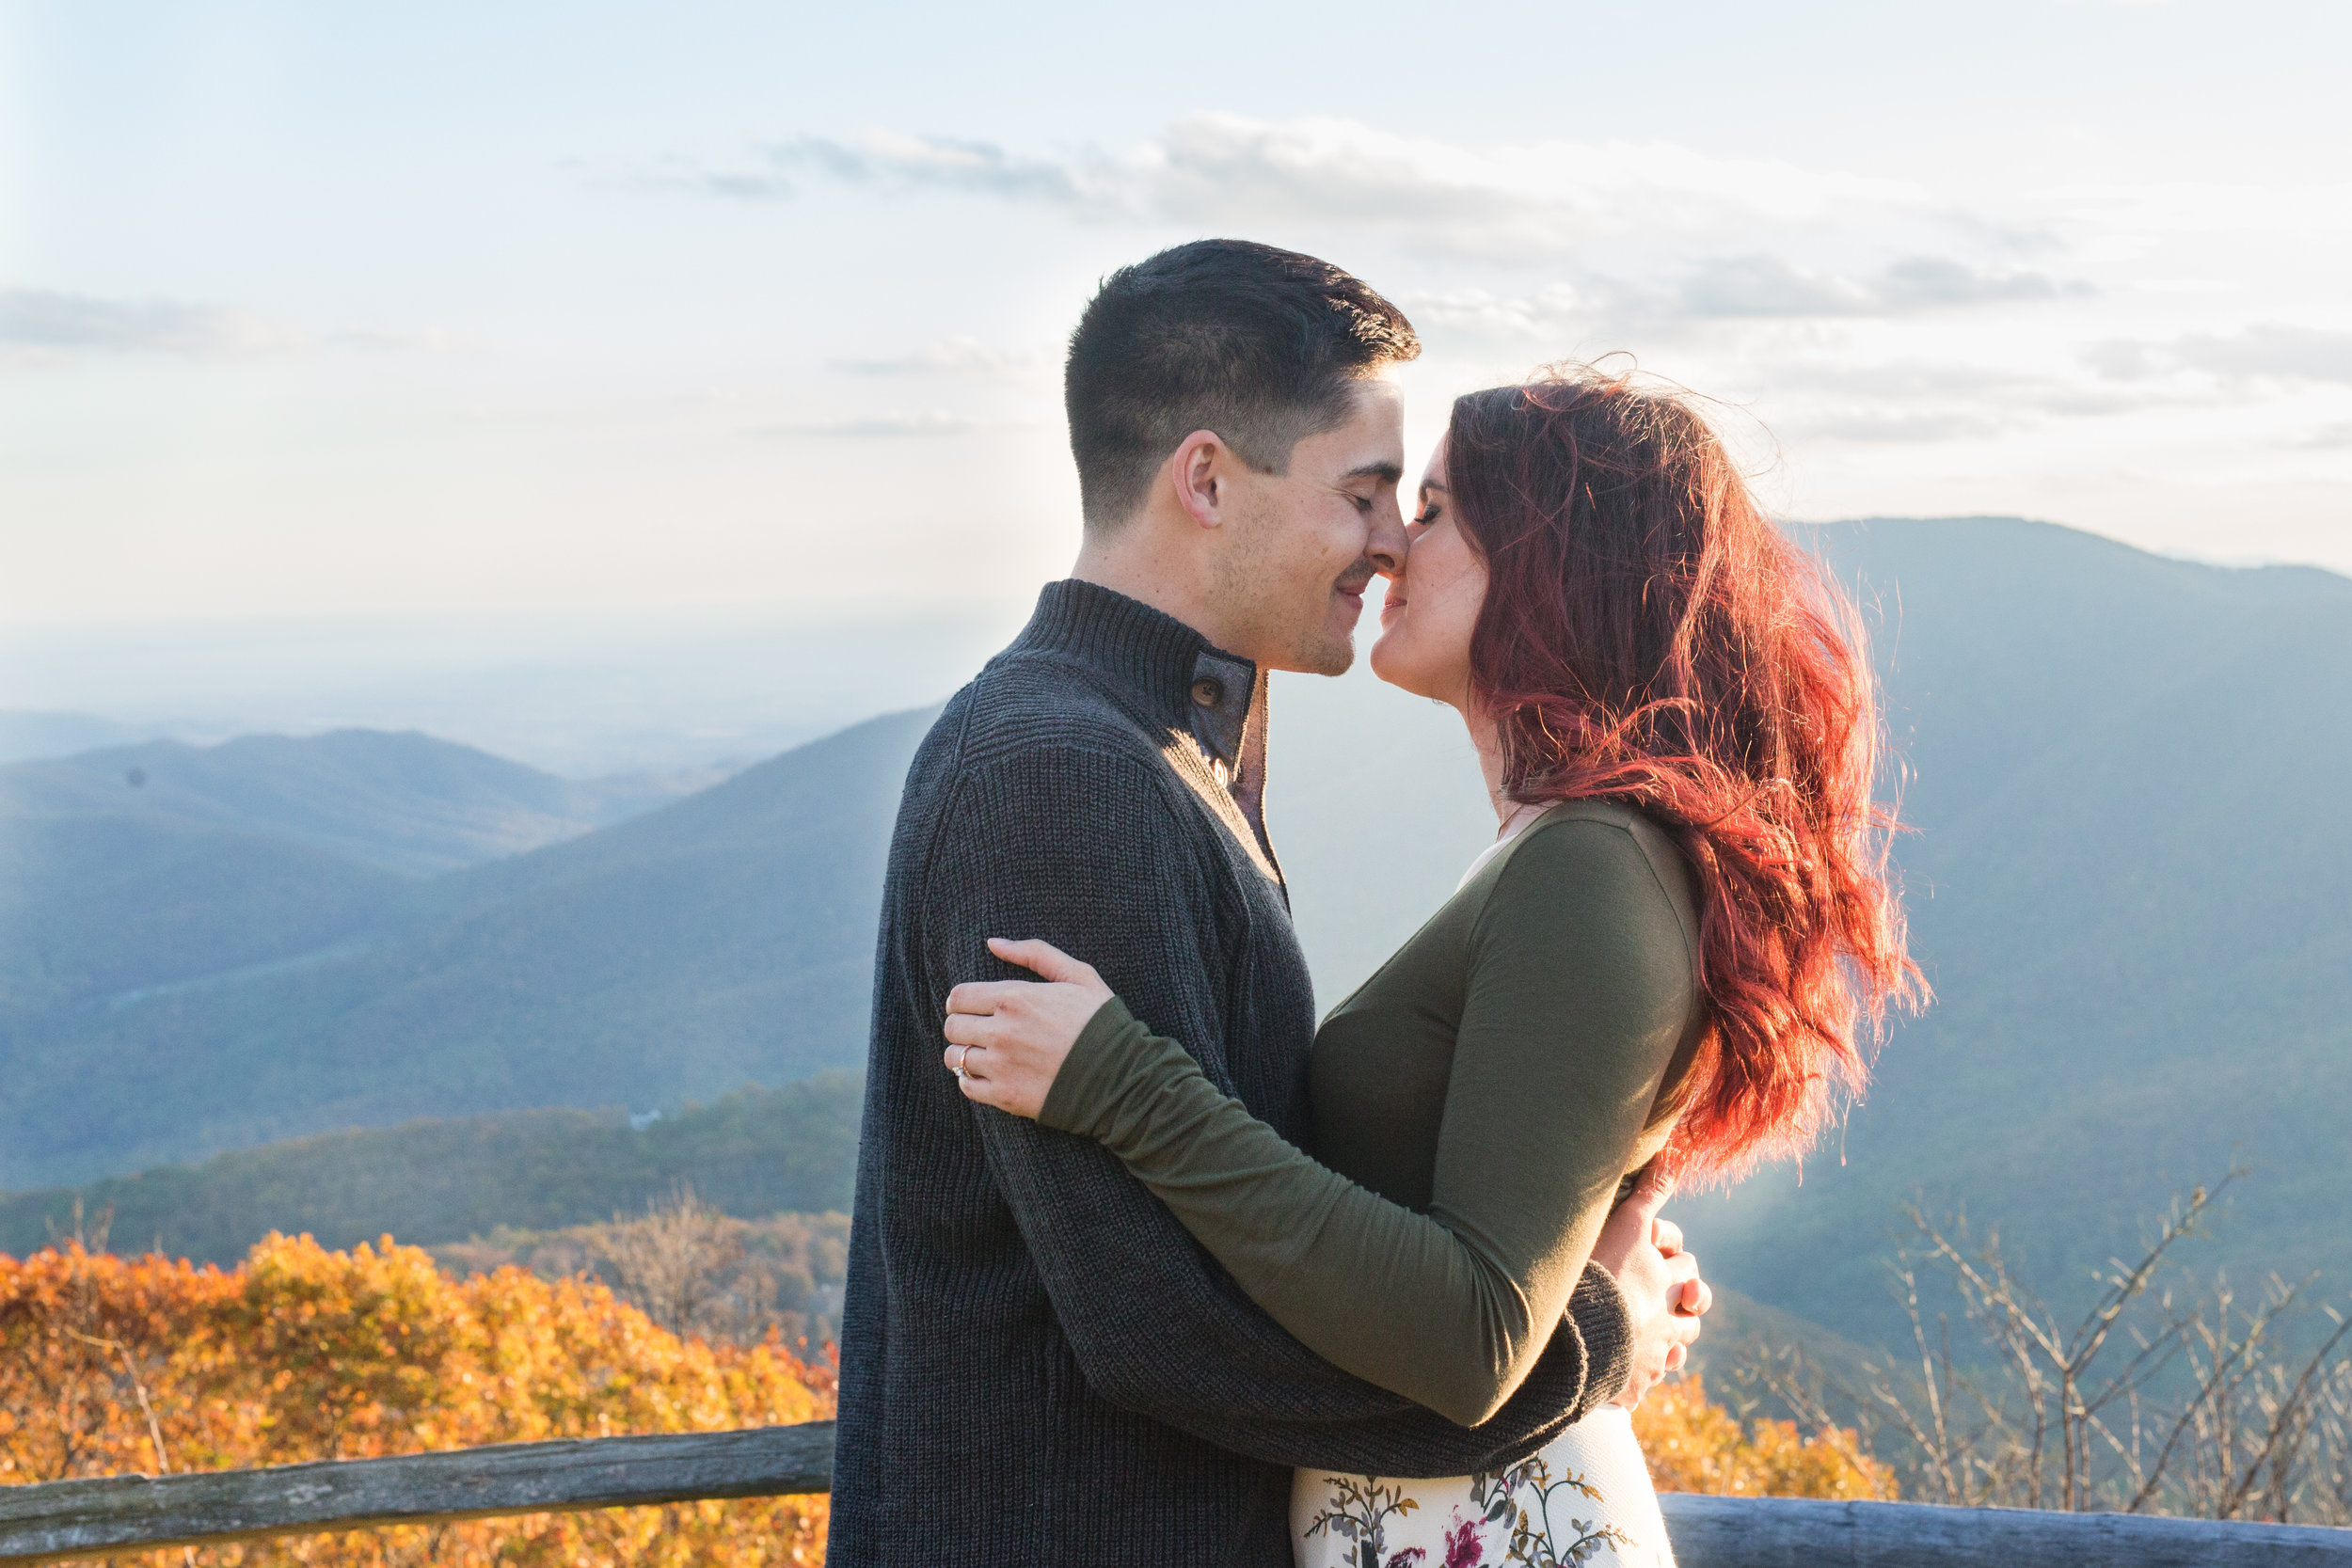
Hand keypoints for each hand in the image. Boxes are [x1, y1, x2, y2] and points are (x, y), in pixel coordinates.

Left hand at [941, 937, 1115, 1118]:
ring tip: (984, 1053)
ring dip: (964, 1054)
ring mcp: (1001, 1066)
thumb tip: (993, 943)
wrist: (1122, 1076)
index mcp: (1014, 998)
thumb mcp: (1077, 975)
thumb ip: (1034, 954)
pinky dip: (971, 1080)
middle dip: (962, 1025)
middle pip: (953, 1026)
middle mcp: (1001, 1031)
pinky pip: (966, 1087)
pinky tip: (990, 1074)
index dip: (962, 1000)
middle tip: (979, 1030)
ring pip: (954, 1057)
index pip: (959, 996)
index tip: (971, 1007)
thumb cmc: (1100, 1022)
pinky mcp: (1005, 1096)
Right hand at [1588, 1166, 1710, 1408]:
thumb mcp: (1626, 1225)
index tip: (1655, 1250)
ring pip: (1677, 1346)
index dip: (1672, 1255)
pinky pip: (1647, 1382)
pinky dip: (1643, 1374)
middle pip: (1691, 1307)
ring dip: (1671, 1338)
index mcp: (1664, 1281)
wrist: (1579, 1336)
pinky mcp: (1633, 1383)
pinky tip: (1633, 1369)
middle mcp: (1666, 1317)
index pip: (1684, 1264)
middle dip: (1685, 1300)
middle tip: (1670, 1296)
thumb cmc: (1598, 1275)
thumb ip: (1650, 1192)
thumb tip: (1677, 1155)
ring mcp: (1652, 1353)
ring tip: (1658, 1334)